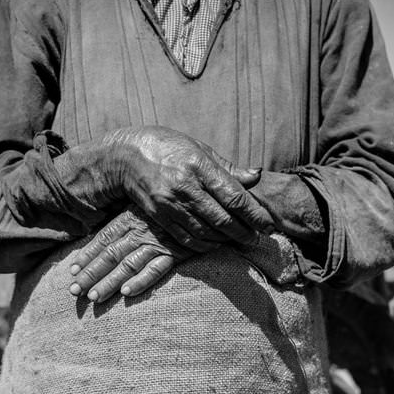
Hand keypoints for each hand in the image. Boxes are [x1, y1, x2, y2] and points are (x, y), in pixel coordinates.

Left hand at [68, 206, 198, 302]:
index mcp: (132, 215)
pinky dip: (141, 281)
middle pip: (110, 254)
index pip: (104, 237)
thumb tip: (112, 231)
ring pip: (128, 265)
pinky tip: (126, 294)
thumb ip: (133, 213)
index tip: (72, 270)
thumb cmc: (180, 196)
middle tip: (73, 292)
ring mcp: (158, 241)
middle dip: (90, 274)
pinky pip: (157, 269)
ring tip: (93, 298)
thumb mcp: (152, 200)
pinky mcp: (177, 252)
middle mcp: (141, 230)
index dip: (87, 254)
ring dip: (109, 282)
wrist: (212, 199)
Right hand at [103, 126, 273, 248]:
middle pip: (223, 219)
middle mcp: (185, 187)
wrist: (125, 157)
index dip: (254, 214)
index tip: (268, 224)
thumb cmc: (168, 148)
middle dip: (245, 232)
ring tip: (241, 241)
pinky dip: (206, 245)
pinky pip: (187, 239)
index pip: (234, 196)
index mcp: (198, 166)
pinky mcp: (160, 217)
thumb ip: (227, 167)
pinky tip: (217, 243)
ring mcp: (171, 204)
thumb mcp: (198, 149)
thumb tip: (255, 176)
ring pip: (207, 232)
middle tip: (258, 238)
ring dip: (227, 240)